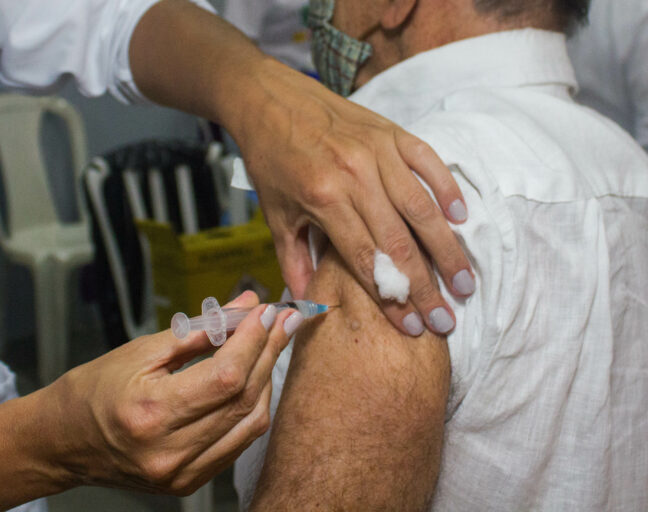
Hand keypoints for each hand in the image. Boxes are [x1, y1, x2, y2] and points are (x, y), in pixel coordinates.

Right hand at [43, 291, 296, 494]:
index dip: (254, 340)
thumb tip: (244, 306)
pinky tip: (255, 379)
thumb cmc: (93, 390)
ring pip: (250, 422)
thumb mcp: (141, 351)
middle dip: (269, 351)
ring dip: (267, 378)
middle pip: (243, 397)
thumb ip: (199, 330)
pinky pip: (239, 442)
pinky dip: (253, 407)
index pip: (225, 375)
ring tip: (271, 344)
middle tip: (283, 319)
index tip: (268, 310)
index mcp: (151, 413)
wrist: (63, 441)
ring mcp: (182, 473)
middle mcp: (170, 451)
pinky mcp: (189, 482)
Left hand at [224, 60, 473, 335]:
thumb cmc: (271, 161)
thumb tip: (309, 306)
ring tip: (466, 282)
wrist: (269, 99)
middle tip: (448, 319)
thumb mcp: (274, 216)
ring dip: (447, 248)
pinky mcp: (391, 132)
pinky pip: (428, 162)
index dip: (392, 299)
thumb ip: (294, 263)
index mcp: (324, 200)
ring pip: (421, 207)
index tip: (414, 328)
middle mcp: (355, 176)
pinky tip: (461, 218)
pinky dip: (447, 189)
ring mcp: (377, 151)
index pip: (366, 260)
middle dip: (426, 286)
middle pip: (399, 242)